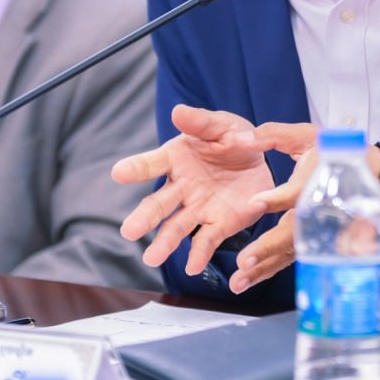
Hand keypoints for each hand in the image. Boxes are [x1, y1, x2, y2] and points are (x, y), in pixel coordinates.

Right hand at [112, 105, 305, 276]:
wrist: (261, 161)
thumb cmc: (233, 139)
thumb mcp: (223, 126)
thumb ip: (202, 123)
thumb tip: (177, 111)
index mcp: (177, 158)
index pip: (152, 163)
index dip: (136, 168)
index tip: (119, 172)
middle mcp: (182, 187)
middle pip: (158, 203)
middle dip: (144, 217)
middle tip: (129, 231)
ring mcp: (198, 208)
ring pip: (177, 227)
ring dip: (164, 243)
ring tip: (151, 259)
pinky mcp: (219, 223)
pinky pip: (207, 240)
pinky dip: (199, 255)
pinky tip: (192, 267)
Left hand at [231, 135, 379, 293]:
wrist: (367, 174)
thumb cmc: (332, 154)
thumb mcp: (306, 136)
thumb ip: (273, 134)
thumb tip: (242, 137)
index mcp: (314, 184)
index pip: (295, 194)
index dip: (276, 199)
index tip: (255, 203)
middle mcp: (315, 212)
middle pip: (292, 233)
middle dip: (268, 247)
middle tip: (245, 258)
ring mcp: (315, 231)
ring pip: (289, 253)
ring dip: (264, 268)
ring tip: (240, 280)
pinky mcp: (312, 241)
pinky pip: (290, 258)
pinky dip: (269, 270)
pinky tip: (250, 279)